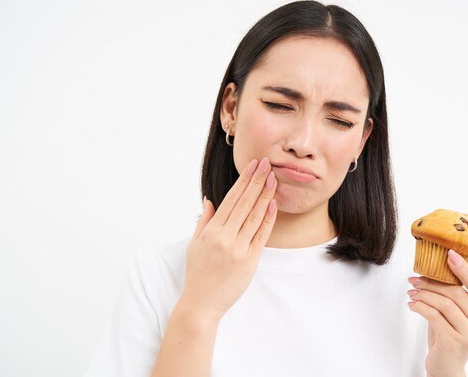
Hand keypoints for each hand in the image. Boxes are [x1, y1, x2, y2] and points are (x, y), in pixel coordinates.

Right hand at [180, 157, 277, 322]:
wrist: (201, 304)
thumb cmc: (197, 274)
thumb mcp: (194, 244)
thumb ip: (204, 221)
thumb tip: (210, 200)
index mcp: (211, 231)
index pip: (231, 199)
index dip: (243, 181)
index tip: (253, 165)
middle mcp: (224, 237)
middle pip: (244, 203)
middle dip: (257, 181)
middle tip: (268, 163)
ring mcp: (238, 249)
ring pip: (255, 216)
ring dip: (265, 195)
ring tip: (274, 178)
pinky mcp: (249, 261)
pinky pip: (261, 236)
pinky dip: (268, 219)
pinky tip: (273, 204)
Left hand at [407, 250, 467, 376]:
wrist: (446, 367)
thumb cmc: (449, 336)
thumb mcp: (455, 314)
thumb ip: (454, 295)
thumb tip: (435, 268)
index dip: (464, 269)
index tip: (449, 254)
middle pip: (456, 293)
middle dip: (432, 282)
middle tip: (415, 278)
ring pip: (444, 303)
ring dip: (424, 294)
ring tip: (412, 291)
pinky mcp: (455, 341)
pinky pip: (434, 315)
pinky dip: (420, 306)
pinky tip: (413, 304)